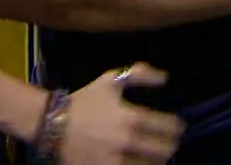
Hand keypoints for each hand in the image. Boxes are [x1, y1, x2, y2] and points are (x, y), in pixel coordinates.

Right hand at [58, 65, 182, 164]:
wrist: (53, 124)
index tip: (178, 127)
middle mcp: (128, 142)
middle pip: (165, 151)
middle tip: (169, 143)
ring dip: (157, 161)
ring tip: (155, 156)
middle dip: (170, 146)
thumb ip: (140, 74)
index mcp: (132, 118)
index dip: (177, 127)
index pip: (168, 127)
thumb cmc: (85, 101)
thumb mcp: (111, 80)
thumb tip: (165, 78)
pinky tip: (139, 162)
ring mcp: (117, 161)